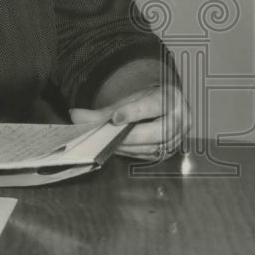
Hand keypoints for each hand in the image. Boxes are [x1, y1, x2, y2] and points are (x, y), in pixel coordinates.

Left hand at [69, 84, 190, 159]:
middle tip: (106, 137)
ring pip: (151, 147)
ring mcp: (176, 139)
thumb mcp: (128, 99)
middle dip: (129, 136)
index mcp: (170, 99)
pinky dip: (129, 152)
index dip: (134, 112)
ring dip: (126, 146)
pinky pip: (148, 156)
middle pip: (156, 132)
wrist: (163, 107)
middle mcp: (179, 120)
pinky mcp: (169, 152)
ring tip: (105, 142)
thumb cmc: (144, 101)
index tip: (115, 118)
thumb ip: (104, 110)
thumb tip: (75, 116)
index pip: (154, 105)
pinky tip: (115, 148)